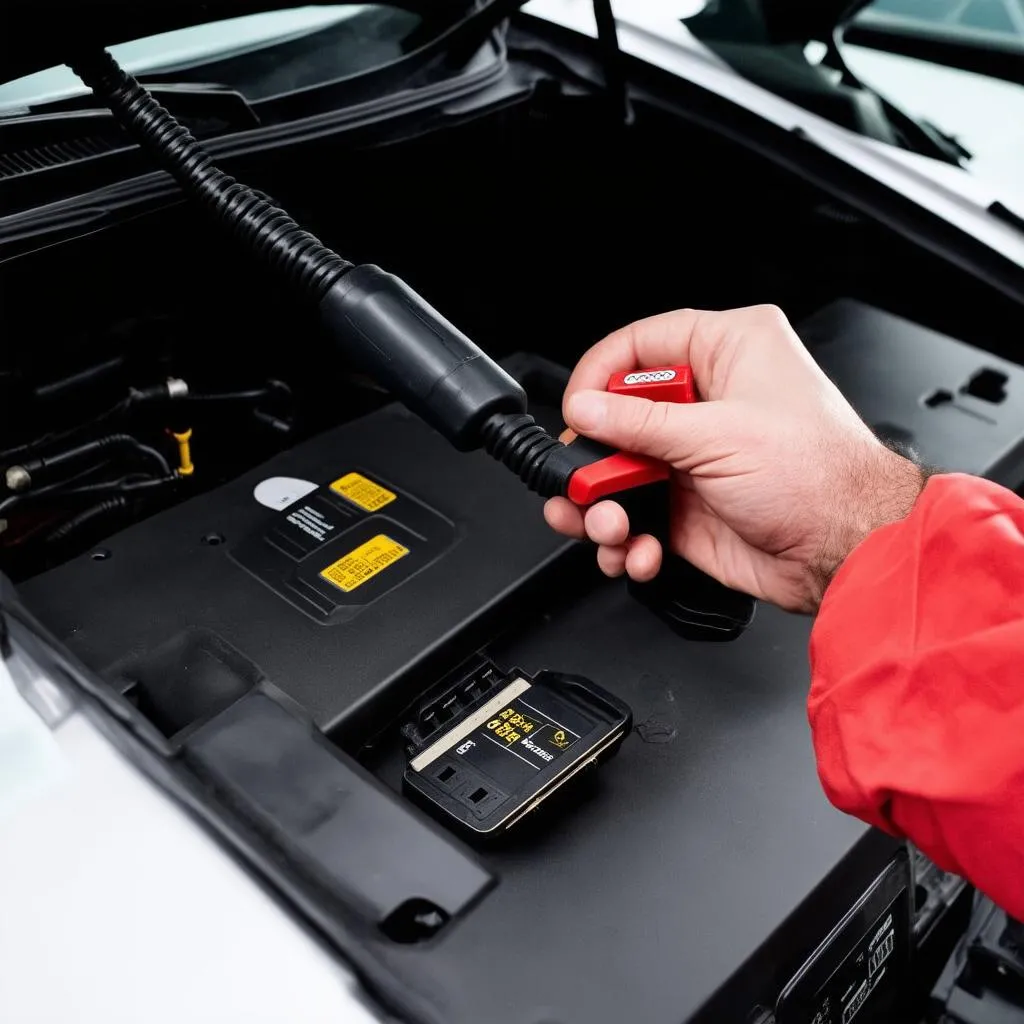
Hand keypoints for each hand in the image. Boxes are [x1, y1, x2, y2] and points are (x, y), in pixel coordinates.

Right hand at [544, 305, 925, 612]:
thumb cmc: (821, 477)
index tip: (577, 409)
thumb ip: (640, 424)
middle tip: (585, 484)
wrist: (849, 551)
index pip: (641, 344)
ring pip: (620, 474)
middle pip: (619, 417)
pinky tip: (638, 551)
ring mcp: (696, 457)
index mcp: (729, 351)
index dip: (600, 374)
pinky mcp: (689, 508)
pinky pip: (635, 519)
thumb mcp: (718, 436)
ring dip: (604, 509)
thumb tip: (587, 410)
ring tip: (611, 528)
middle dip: (596, 460)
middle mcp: (710, 401)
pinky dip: (627, 540)